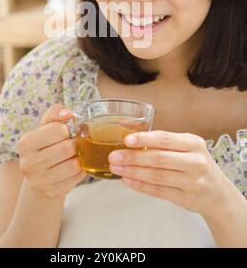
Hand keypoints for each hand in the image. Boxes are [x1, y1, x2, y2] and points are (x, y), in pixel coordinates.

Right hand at [17, 103, 85, 200]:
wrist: (39, 175)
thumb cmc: (45, 145)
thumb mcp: (45, 126)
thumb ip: (55, 113)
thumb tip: (68, 113)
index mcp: (25, 143)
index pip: (58, 129)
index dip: (67, 129)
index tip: (65, 133)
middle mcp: (28, 164)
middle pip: (67, 148)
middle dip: (75, 144)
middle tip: (73, 144)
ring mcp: (38, 181)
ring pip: (73, 165)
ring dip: (79, 158)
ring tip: (75, 155)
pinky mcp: (51, 193)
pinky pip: (77, 178)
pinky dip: (81, 171)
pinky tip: (75, 167)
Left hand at [108, 130, 233, 218]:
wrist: (217, 193)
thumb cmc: (195, 163)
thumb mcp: (187, 147)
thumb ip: (163, 141)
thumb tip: (129, 132)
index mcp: (194, 143)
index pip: (166, 139)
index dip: (144, 139)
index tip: (126, 140)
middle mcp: (195, 162)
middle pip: (159, 158)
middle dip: (133, 157)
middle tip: (114, 156)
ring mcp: (192, 182)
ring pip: (157, 176)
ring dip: (133, 172)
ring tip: (117, 168)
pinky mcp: (186, 198)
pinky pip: (159, 191)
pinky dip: (141, 186)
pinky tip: (128, 180)